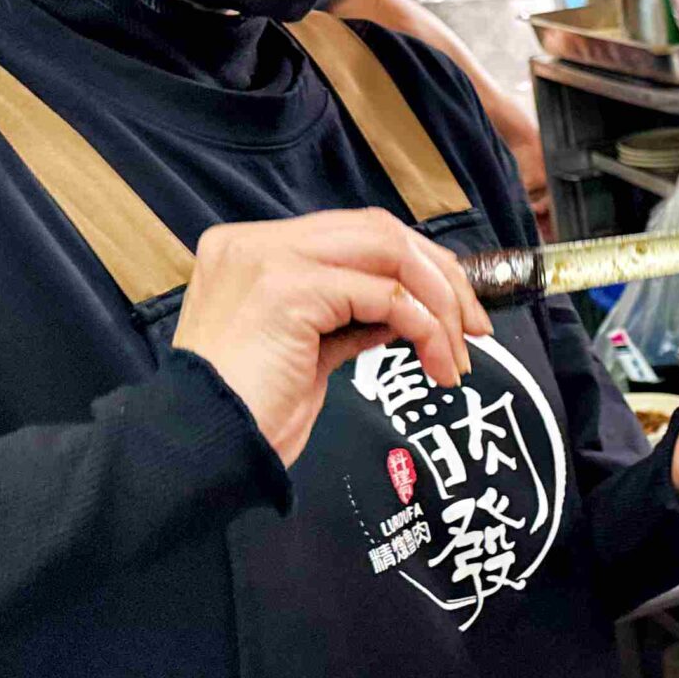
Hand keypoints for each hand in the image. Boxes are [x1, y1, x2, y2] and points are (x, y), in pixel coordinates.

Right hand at [172, 209, 490, 466]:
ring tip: (457, 355)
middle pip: (379, 231)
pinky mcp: (288, 288)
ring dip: (439, 304)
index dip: (417, 265)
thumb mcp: (309, 353)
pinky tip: (434, 362)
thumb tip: (408, 311)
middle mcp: (256, 242)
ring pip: (390, 253)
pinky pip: (385, 296)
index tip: (457, 311)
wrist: (202, 446)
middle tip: (476, 328)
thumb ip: (350, 319)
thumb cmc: (250, 412)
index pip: (357, 234)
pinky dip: (424, 328)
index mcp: (253, 251)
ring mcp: (269, 259)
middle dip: (441, 277)